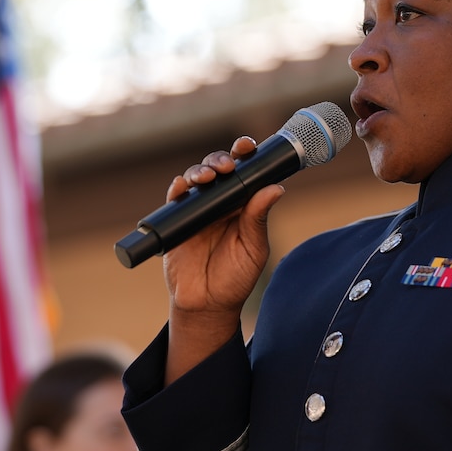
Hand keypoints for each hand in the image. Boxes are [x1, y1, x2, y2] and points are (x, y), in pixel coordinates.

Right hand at [162, 136, 285, 382]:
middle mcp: (219, 202)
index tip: (247, 146)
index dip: (245, 155)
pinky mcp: (176, 220)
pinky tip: (182, 185)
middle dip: (220, 159)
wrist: (207, 305)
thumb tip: (276, 188)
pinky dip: (178, 188)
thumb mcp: (253, 248)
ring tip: (206, 177)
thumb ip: (258, 218)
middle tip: (226, 166)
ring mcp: (197, 210)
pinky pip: (175, 198)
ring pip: (195, 177)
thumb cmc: (235, 278)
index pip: (244, 172)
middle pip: (217, 168)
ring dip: (200, 170)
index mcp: (242, 205)